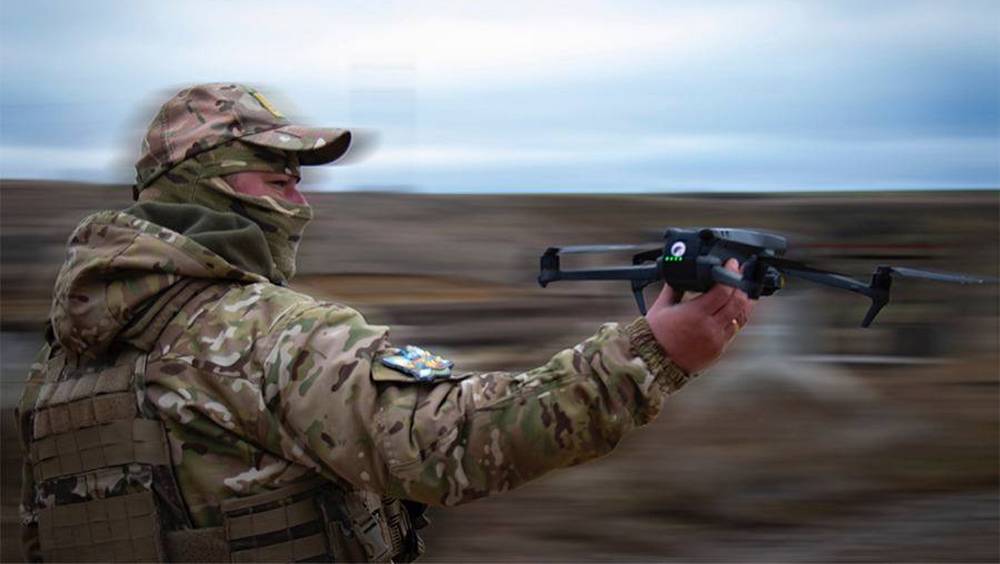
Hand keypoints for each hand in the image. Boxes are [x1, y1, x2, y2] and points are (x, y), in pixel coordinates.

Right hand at [644, 258, 753, 373]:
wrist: (653, 362)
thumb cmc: (654, 336)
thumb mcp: (661, 306)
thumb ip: (673, 288)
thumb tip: (680, 274)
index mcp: (696, 313)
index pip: (724, 290)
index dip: (731, 274)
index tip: (732, 265)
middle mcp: (710, 327)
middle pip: (738, 302)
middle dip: (741, 286)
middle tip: (739, 276)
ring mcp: (716, 340)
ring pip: (740, 318)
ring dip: (743, 303)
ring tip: (743, 292)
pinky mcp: (717, 351)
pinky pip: (733, 332)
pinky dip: (735, 319)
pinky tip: (733, 312)